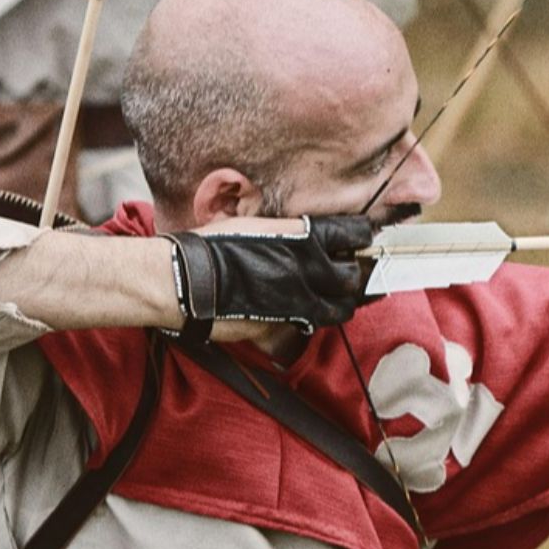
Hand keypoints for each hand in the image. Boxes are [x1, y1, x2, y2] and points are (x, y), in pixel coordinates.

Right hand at [169, 215, 372, 344]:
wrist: (187, 279)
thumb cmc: (214, 245)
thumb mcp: (261, 224)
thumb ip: (293, 232)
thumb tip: (312, 236)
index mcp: (306, 236)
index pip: (356, 234)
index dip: (361, 236)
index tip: (361, 240)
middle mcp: (311, 267)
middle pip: (356, 275)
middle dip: (357, 273)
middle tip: (352, 271)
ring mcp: (301, 298)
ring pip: (344, 306)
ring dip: (344, 301)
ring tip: (338, 296)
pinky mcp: (287, 323)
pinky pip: (315, 324)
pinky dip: (317, 319)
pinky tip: (312, 312)